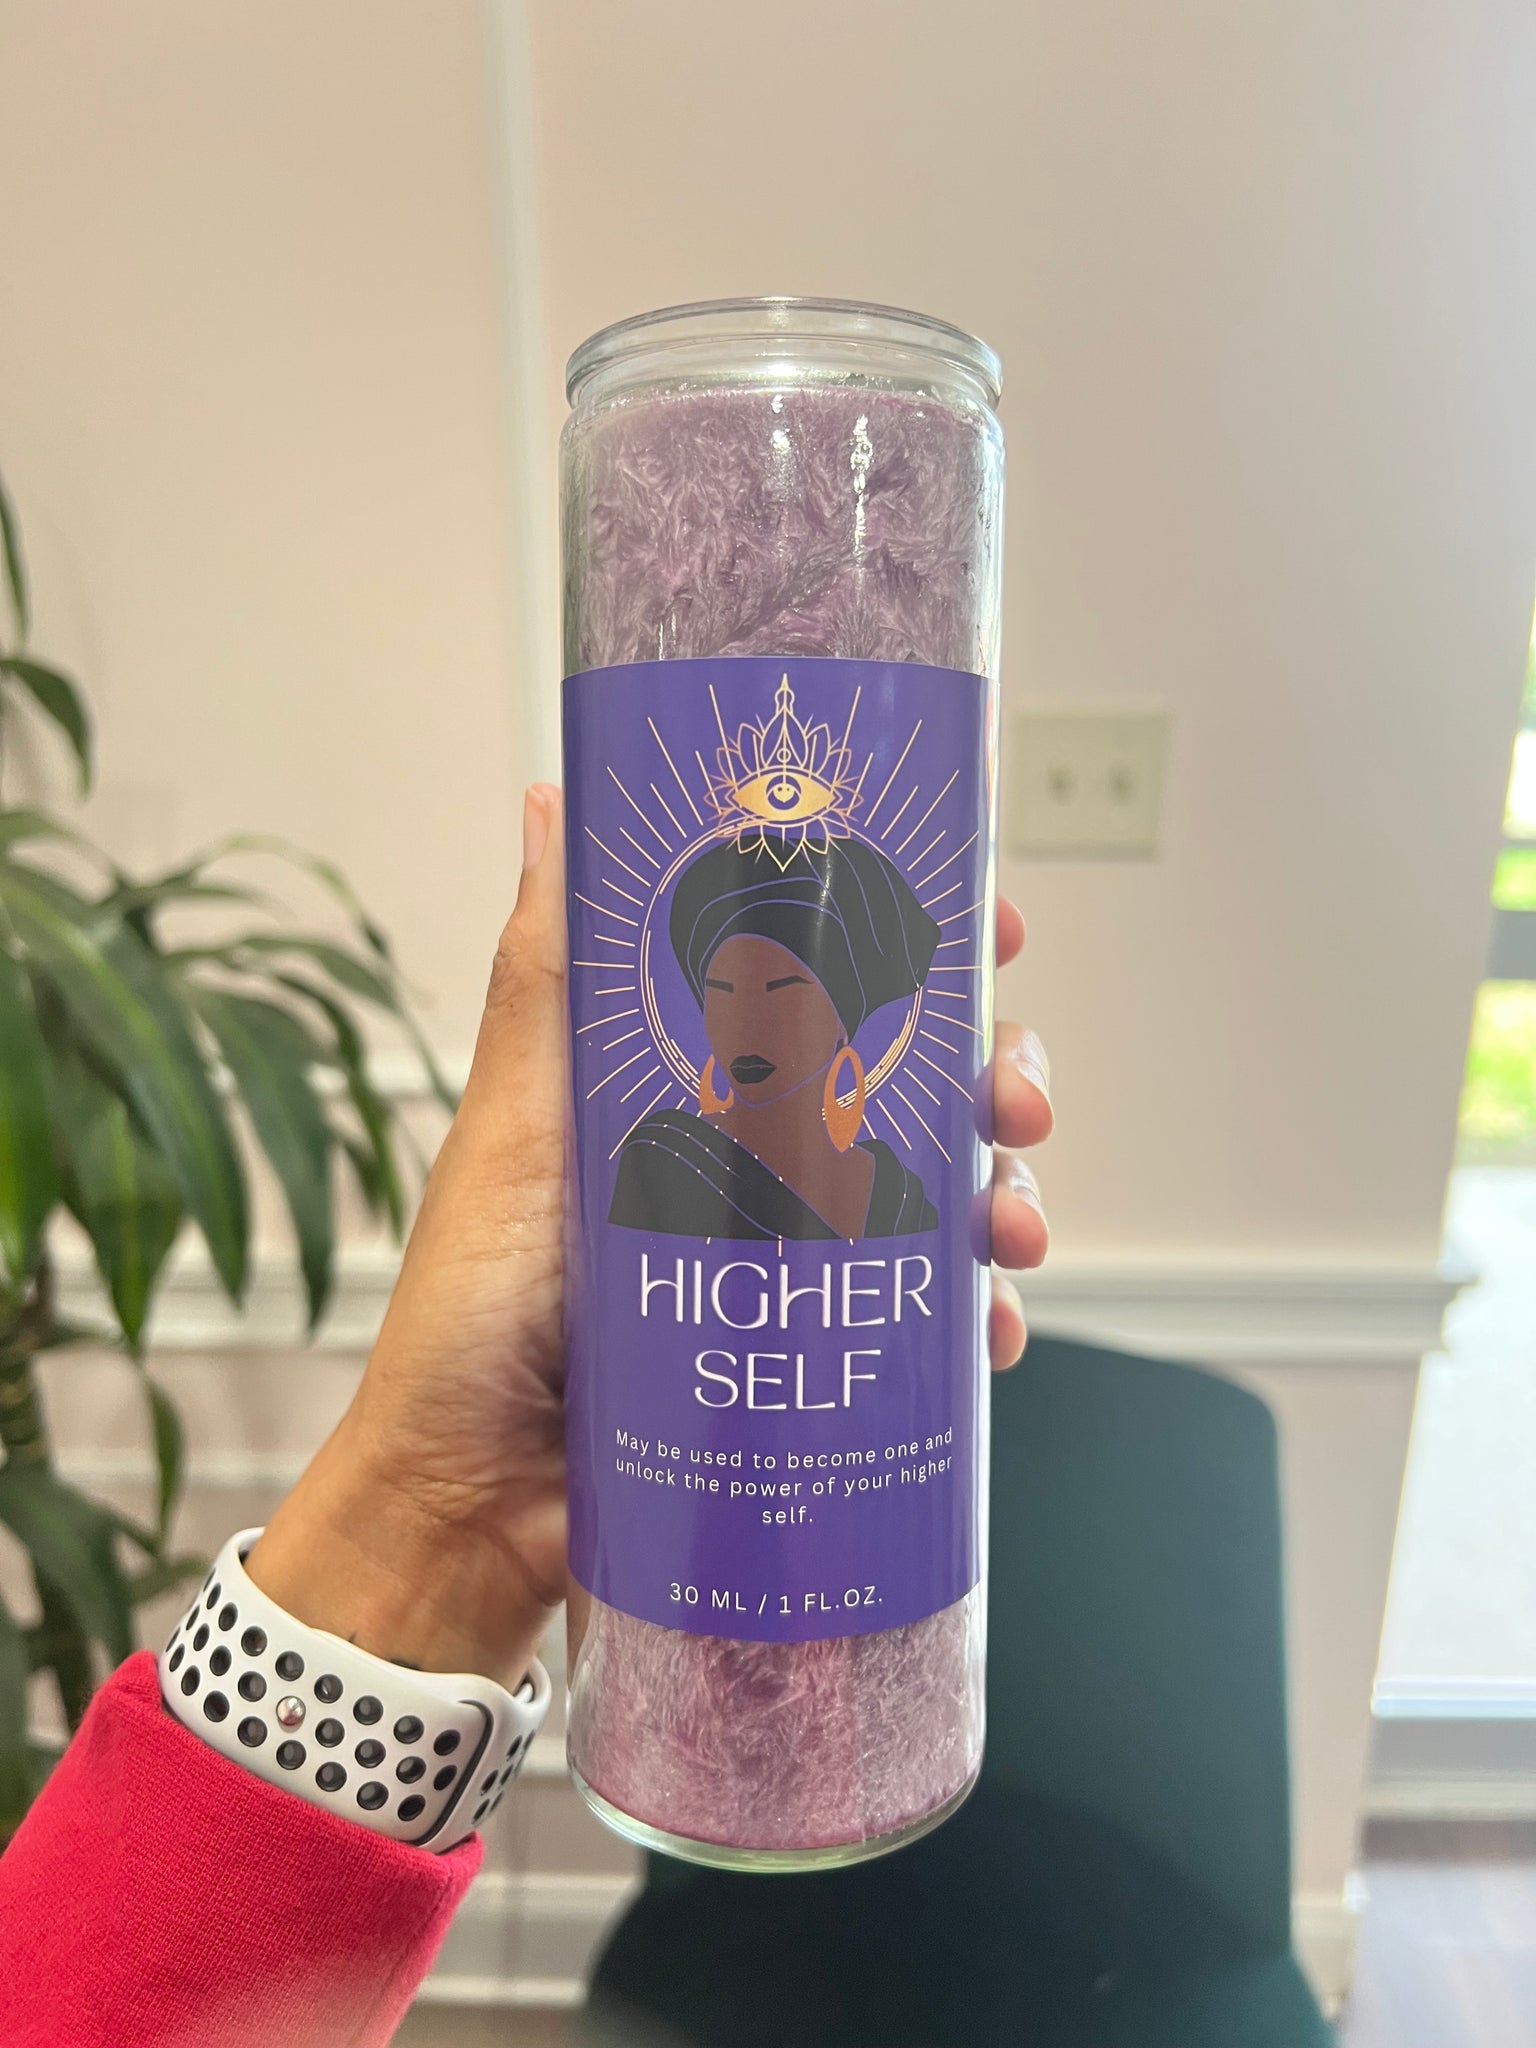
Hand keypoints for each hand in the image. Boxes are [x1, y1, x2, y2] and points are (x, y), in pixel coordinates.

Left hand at [248, 786, 1052, 1682]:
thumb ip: (550, 980)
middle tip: (1011, 1100)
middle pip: (906, 1088)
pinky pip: (922, 1333)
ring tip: (1009, 1228)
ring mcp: (788, 1268)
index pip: (823, 983)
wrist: (465, 1511)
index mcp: (690, 1087)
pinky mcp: (810, 1363)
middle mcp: (751, 1163)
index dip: (916, 941)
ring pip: (935, 1201)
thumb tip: (554, 801)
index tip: (989, 918)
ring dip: (1001, 1198)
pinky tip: (989, 1338)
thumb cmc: (470, 1313)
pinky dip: (974, 1324)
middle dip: (987, 1077)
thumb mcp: (515, 1130)